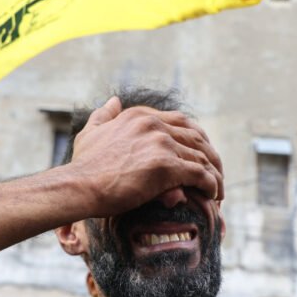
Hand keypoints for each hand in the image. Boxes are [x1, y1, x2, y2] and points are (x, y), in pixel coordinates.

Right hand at [68, 97, 224, 216]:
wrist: (78, 186)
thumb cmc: (83, 166)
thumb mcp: (91, 132)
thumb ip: (104, 115)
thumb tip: (114, 100)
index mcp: (140, 115)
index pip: (181, 122)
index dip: (197, 139)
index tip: (202, 154)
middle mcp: (153, 125)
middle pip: (196, 138)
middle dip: (211, 156)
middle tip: (216, 173)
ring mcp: (160, 143)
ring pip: (201, 157)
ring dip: (214, 174)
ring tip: (218, 190)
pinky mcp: (166, 166)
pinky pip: (200, 174)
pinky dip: (211, 185)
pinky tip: (213, 195)